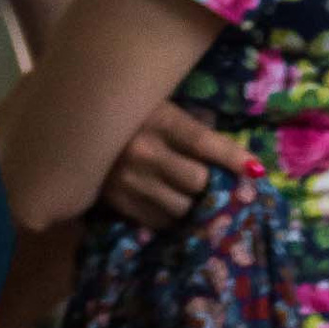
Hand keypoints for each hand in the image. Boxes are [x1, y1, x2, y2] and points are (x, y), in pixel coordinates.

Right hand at [102, 99, 250, 229]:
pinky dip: (171, 216)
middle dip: (207, 184)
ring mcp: (130, 181)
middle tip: (205, 180)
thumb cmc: (127, 114)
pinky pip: (160, 221)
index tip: (256, 171)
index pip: (202, 142)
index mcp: (157, 120)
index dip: (232, 158)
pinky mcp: (119, 202)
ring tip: (184, 193)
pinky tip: (166, 203)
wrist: (73, 129)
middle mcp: (144, 152)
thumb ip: (187, 127)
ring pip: (182, 208)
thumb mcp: (156, 106)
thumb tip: (232, 156)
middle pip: (198, 182)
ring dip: (190, 203)